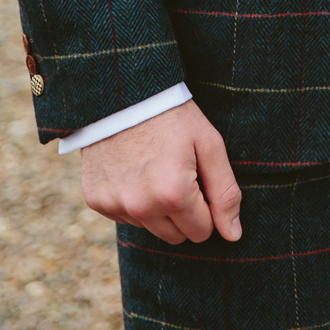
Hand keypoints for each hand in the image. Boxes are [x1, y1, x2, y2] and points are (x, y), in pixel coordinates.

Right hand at [80, 100, 241, 245]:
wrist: (125, 93)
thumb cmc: (173, 117)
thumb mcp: (209, 144)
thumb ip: (225, 192)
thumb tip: (233, 235)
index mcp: (173, 194)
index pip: (202, 231)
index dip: (206, 206)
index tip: (199, 178)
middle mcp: (141, 207)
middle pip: (176, 236)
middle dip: (184, 212)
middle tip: (179, 173)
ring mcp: (115, 205)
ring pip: (150, 228)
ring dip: (157, 208)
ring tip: (155, 168)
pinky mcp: (96, 201)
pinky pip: (124, 217)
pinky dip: (132, 201)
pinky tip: (134, 170)